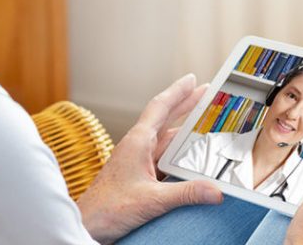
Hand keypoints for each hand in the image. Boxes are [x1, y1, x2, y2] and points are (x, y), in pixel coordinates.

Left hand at [76, 74, 223, 243]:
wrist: (88, 224)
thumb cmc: (107, 208)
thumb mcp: (152, 199)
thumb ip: (185, 193)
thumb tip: (215, 190)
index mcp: (137, 142)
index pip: (160, 107)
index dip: (178, 91)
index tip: (192, 79)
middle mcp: (137, 147)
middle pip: (166, 119)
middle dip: (186, 105)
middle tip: (207, 93)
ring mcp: (137, 161)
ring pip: (166, 140)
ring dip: (185, 132)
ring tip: (205, 123)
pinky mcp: (138, 176)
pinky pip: (163, 159)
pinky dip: (179, 155)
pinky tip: (191, 159)